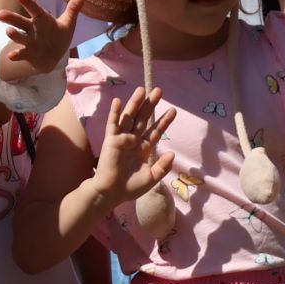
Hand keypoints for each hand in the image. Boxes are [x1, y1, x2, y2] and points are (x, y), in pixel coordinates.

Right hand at [0, 0, 82, 82]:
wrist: (53, 57)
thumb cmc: (58, 37)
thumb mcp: (68, 23)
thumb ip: (73, 9)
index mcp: (41, 20)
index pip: (34, 10)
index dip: (28, 3)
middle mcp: (32, 29)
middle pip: (21, 22)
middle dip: (11, 18)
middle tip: (0, 13)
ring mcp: (29, 42)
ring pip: (20, 37)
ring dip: (14, 34)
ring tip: (8, 31)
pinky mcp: (29, 54)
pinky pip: (22, 53)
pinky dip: (16, 55)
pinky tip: (11, 56)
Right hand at [91, 86, 176, 206]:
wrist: (111, 193)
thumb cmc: (130, 187)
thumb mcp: (151, 177)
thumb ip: (162, 166)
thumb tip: (172, 153)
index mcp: (143, 148)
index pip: (155, 131)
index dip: (164, 121)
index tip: (173, 110)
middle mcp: (133, 140)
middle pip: (143, 119)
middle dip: (151, 105)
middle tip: (159, 90)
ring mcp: (122, 139)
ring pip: (130, 117)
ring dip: (135, 103)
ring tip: (142, 90)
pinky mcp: (111, 141)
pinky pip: (113, 125)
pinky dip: (115, 113)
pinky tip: (118, 101)